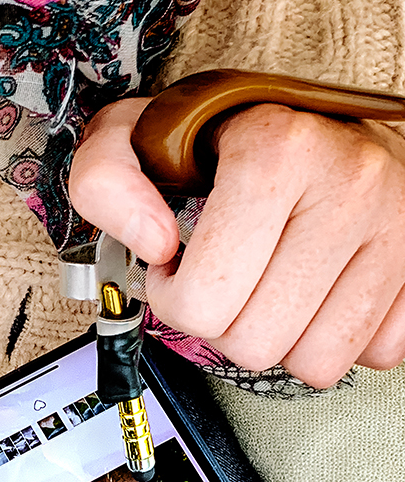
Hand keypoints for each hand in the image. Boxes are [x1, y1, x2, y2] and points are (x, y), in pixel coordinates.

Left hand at [69, 97, 404, 387]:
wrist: (324, 118)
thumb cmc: (229, 139)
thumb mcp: (140, 138)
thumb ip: (105, 181)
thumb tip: (152, 244)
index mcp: (274, 150)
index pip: (202, 300)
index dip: (172, 295)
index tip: (176, 266)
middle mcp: (349, 184)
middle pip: (254, 342)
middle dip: (223, 324)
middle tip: (224, 280)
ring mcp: (396, 228)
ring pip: (314, 363)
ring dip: (279, 339)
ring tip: (269, 288)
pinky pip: (371, 355)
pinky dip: (334, 338)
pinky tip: (316, 295)